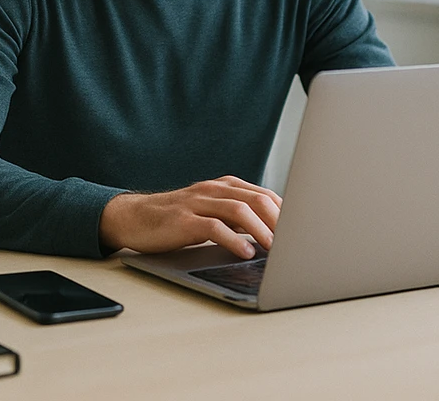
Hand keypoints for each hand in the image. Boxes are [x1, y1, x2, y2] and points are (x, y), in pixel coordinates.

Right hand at [99, 176, 282, 258]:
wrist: (134, 217)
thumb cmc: (177, 219)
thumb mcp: (212, 213)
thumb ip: (239, 218)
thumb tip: (276, 236)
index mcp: (223, 186)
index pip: (265, 195)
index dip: (287, 215)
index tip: (303, 235)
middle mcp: (212, 189)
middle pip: (256, 200)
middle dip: (280, 223)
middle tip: (295, 246)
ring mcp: (197, 202)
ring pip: (239, 210)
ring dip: (262, 232)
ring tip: (276, 251)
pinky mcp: (183, 219)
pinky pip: (214, 226)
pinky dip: (233, 240)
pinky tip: (245, 253)